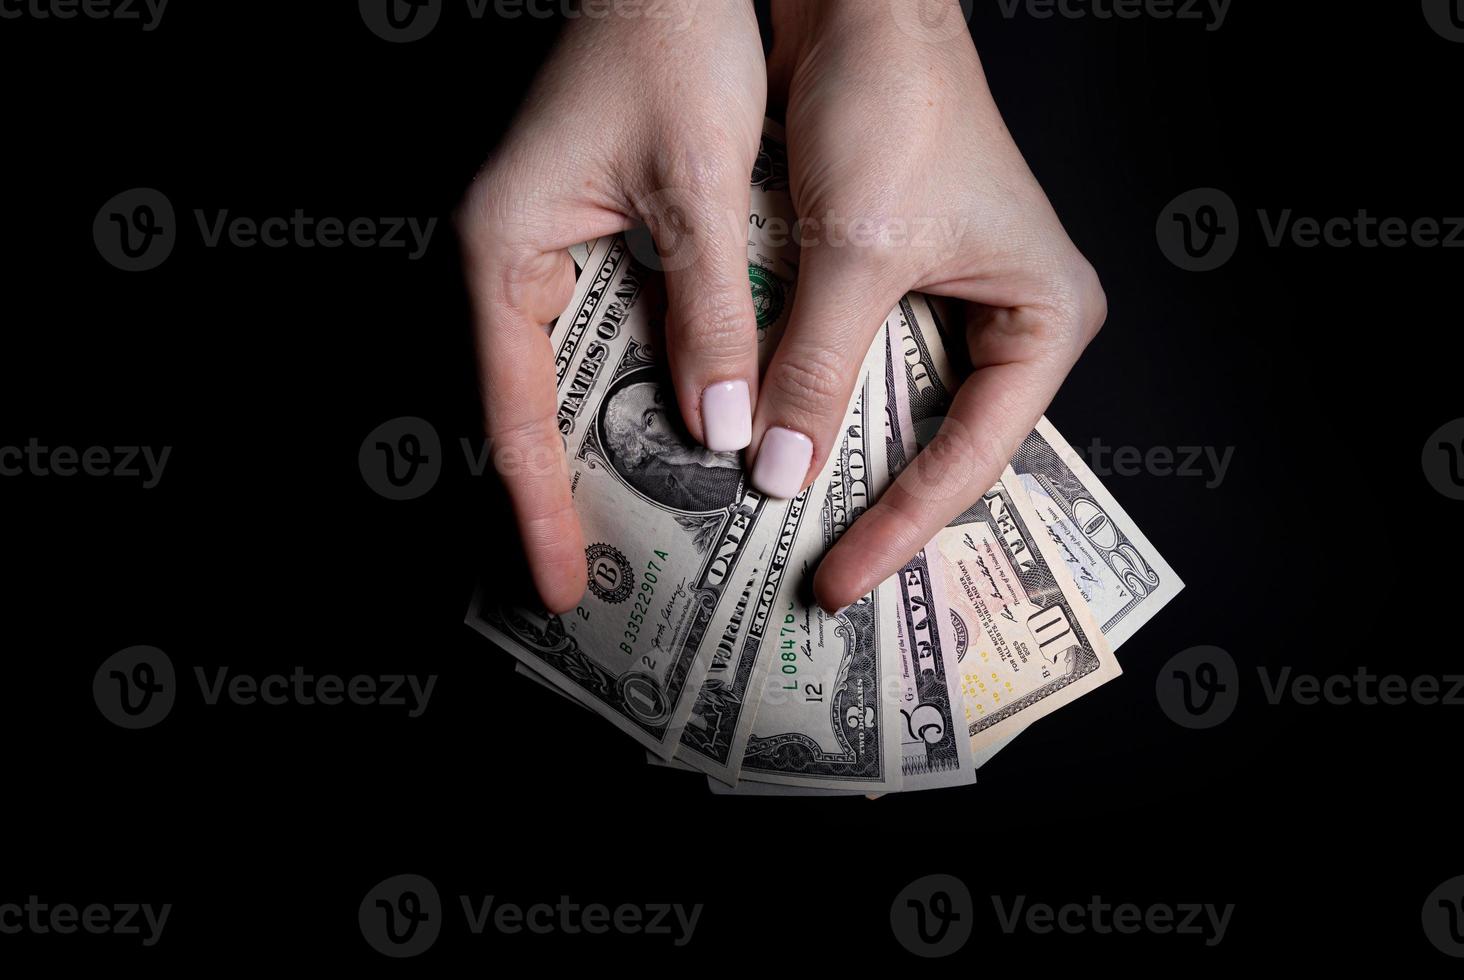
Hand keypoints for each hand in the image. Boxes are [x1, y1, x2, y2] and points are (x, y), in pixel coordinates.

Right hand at [457, 2, 765, 612]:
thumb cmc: (670, 42)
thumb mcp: (699, 186)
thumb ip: (710, 310)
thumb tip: (726, 426)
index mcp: (504, 247)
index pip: (516, 411)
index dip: (539, 504)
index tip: (560, 582)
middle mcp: (505, 256)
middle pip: (524, 407)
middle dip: (562, 492)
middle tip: (598, 579)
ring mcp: (538, 248)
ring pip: (561, 379)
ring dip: (597, 449)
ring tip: (634, 531)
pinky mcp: (579, 237)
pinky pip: (596, 338)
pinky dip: (631, 391)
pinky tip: (671, 435)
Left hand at [757, 0, 1106, 611]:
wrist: (859, 8)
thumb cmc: (894, 103)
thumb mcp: (853, 252)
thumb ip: (816, 368)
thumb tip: (776, 471)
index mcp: (1045, 317)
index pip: (972, 457)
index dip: (902, 525)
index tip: (839, 581)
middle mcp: (1011, 320)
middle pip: (942, 446)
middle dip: (877, 507)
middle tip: (815, 577)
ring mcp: (955, 305)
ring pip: (897, 415)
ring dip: (842, 462)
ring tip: (788, 534)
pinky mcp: (897, 287)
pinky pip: (862, 370)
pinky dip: (817, 405)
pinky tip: (772, 449)